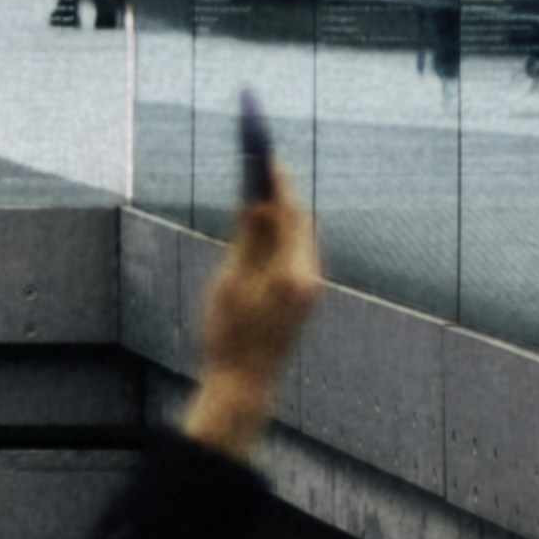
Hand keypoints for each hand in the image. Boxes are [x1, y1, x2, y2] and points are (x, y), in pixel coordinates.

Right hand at [176, 163, 324, 459]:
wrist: (244, 384)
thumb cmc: (230, 337)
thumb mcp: (230, 283)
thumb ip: (248, 241)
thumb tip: (257, 201)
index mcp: (292, 275)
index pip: (290, 215)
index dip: (276, 182)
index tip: (265, 153)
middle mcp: (309, 278)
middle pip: (298, 222)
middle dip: (279, 191)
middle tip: (260, 158)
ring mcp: (309, 288)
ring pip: (298, 236)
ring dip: (280, 209)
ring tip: (259, 180)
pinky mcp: (302, 296)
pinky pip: (294, 252)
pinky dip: (279, 231)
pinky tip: (262, 219)